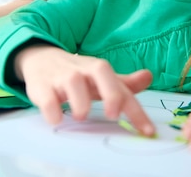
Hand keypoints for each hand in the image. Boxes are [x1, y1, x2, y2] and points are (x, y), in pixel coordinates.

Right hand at [17, 45, 154, 135]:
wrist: (41, 58)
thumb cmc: (77, 74)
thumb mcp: (101, 79)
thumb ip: (124, 84)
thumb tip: (149, 76)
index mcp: (100, 70)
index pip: (122, 88)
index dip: (136, 110)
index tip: (147, 131)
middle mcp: (83, 70)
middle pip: (100, 72)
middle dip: (110, 93)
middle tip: (113, 115)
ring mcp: (61, 76)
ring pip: (72, 82)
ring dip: (79, 101)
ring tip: (82, 116)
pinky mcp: (41, 85)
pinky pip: (47, 96)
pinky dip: (51, 108)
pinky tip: (56, 119)